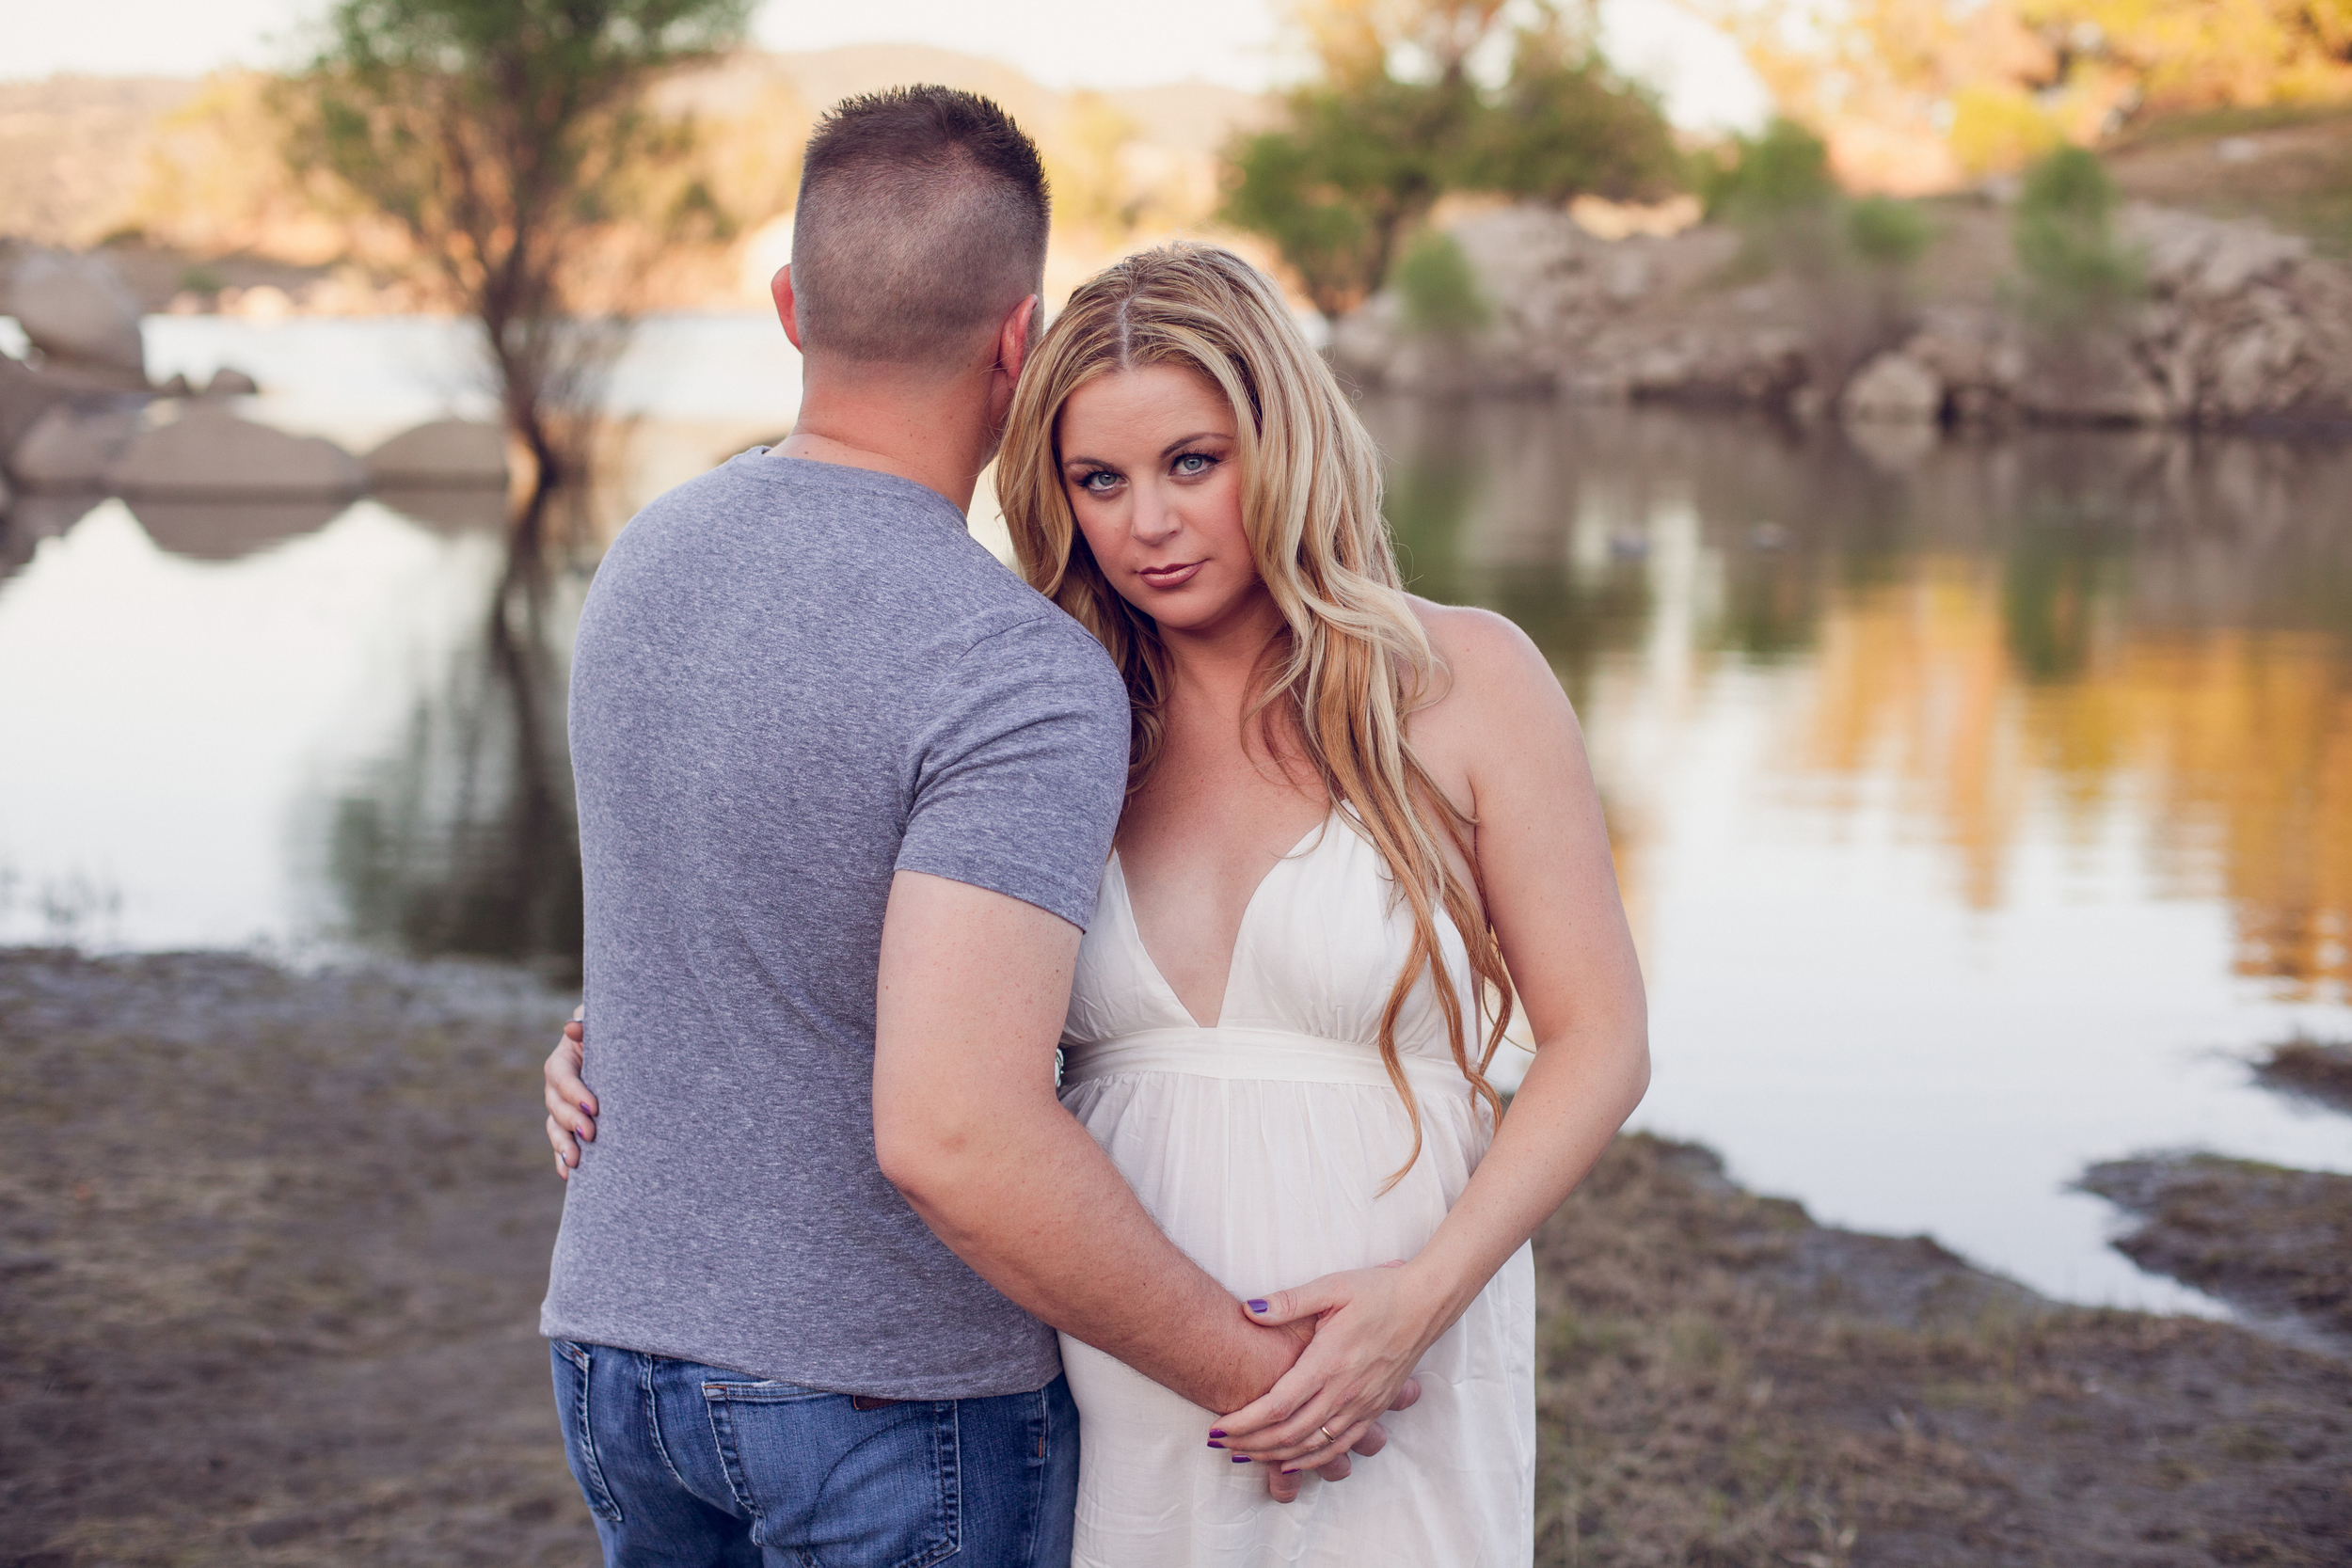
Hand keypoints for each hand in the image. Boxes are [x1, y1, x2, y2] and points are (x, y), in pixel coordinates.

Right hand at [544, 1007, 595, 1177]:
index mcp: (562, 1061)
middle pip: (556, 1106)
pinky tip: (569, 1174)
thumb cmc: (610, 1034)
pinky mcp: (569, 1125)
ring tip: (575, 1161)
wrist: (618, 1054)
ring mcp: (561, 1108)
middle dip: (571, 1121)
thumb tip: (572, 1027)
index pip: (562, 1077)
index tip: (594, 1107)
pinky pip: (560, 1143)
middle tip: (590, 1133)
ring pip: (555, 1128)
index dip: (575, 1093)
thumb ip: (587, 1025)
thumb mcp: (601, 1025)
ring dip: (563, 1145)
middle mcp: (557, 1087)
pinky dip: (561, 1158)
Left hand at [1214, 1261, 1448, 1472]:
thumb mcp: (1331, 1286)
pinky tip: (1290, 1461)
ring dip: (1274, 1455)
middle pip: (1288, 1433)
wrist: (1425, 1304)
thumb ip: (1289, 1302)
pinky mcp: (1374, 1410)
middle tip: (1219, 1443)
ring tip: (1244, 1454)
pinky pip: (1339, 1446)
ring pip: (1311, 1445)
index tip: (1217, 1428)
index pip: (1277, 1405)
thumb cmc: (1378, 1291)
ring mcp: (1361, 1405)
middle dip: (1250, 1443)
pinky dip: (1311, 1459)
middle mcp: (1344, 1391)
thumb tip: (1248, 1309)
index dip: (1244, 1422)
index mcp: (1328, 1361)